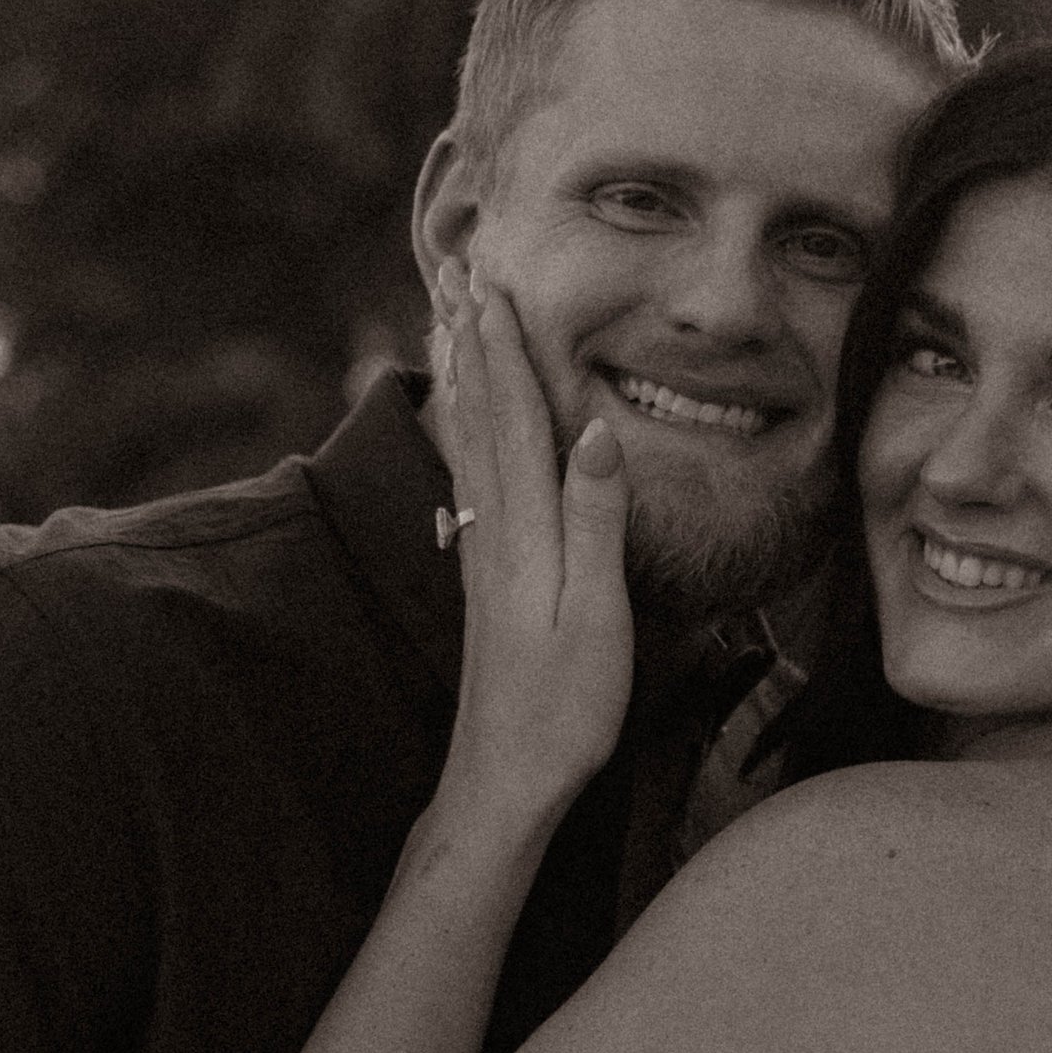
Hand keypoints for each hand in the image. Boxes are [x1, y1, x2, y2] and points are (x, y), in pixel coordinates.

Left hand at [434, 262, 633, 828]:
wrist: (502, 782)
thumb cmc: (561, 712)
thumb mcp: (596, 619)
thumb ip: (596, 523)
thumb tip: (599, 431)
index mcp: (524, 534)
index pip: (513, 419)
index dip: (504, 347)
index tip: (494, 281)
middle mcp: (494, 533)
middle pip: (481, 415)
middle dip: (474, 339)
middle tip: (458, 270)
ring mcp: (484, 555)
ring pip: (470, 442)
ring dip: (465, 375)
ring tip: (452, 320)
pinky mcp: (486, 579)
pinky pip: (474, 478)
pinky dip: (468, 430)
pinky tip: (466, 421)